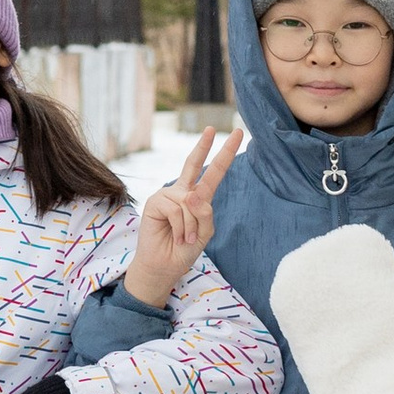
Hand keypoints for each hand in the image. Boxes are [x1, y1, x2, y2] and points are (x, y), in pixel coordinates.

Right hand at [124, 130, 242, 304]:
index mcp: (198, 198)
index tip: (237, 134)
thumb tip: (191, 193)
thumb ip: (204, 213)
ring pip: (190, 202)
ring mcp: (168, 195)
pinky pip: (178, 210)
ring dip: (191, 227)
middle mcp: (182, 192)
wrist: (164, 266)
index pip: (213, 172)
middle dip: (204, 145)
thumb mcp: (205, 233)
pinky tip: (176, 236)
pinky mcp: (155, 202)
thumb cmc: (184, 249)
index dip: (224, 154)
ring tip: (184, 239)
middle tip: (212, 128)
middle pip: (193, 164)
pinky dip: (181, 227)